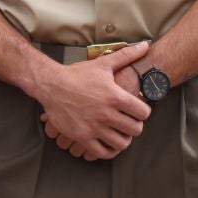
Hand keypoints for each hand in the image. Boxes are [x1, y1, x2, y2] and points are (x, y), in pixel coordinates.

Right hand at [34, 41, 150, 161]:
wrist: (51, 85)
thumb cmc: (78, 74)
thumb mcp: (103, 64)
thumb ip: (126, 56)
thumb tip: (146, 45)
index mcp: (115, 96)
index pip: (143, 113)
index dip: (143, 112)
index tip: (137, 111)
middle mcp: (106, 113)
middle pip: (135, 130)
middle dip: (134, 126)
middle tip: (129, 123)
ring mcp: (94, 127)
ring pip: (121, 143)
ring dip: (123, 139)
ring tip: (119, 133)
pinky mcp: (82, 137)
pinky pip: (102, 152)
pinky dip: (109, 150)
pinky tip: (108, 143)